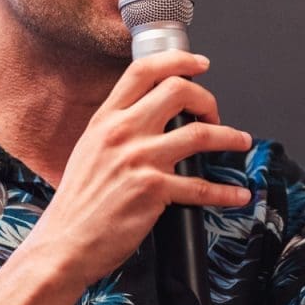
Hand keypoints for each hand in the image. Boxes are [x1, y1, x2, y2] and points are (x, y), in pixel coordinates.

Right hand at [23, 50, 251, 287]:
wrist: (64, 243)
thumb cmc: (77, 203)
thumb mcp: (89, 150)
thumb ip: (117, 130)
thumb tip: (150, 116)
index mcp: (105, 120)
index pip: (143, 71)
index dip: (178, 61)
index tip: (200, 65)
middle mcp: (122, 133)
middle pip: (178, 91)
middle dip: (207, 98)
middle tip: (215, 114)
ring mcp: (138, 160)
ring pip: (200, 134)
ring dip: (229, 136)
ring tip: (240, 141)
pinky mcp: (152, 191)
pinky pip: (201, 186)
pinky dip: (226, 192)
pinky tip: (237, 194)